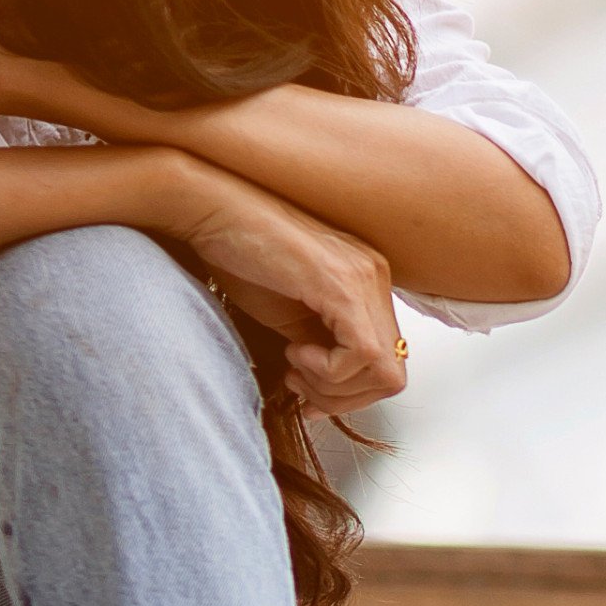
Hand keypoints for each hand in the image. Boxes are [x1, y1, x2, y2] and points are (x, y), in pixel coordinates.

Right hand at [162, 157, 409, 415]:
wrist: (211, 208)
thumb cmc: (239, 254)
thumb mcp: (289, 313)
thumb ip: (318, 345)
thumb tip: (325, 392)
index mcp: (367, 285)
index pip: (387, 362)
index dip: (348, 392)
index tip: (304, 390)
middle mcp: (376, 279)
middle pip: (394, 374)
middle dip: (342, 397)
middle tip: (297, 383)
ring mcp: (366, 279)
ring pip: (386, 373)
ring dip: (333, 386)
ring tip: (293, 364)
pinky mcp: (344, 285)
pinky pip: (363, 355)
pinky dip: (327, 371)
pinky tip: (293, 351)